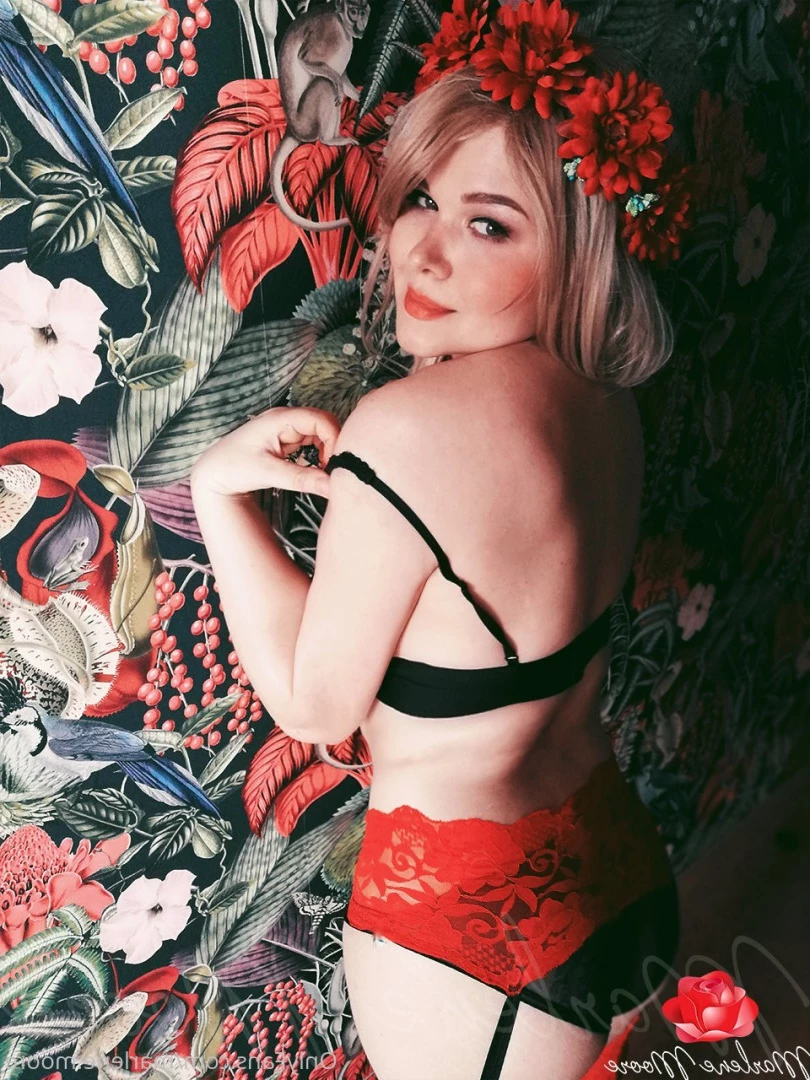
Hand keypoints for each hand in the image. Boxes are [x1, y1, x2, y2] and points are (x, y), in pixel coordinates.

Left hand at [190, 406, 340, 498]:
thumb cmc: (233, 467)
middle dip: (332, 446)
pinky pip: (311, 443)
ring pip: (319, 434)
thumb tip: (331, 487)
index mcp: (280, 419)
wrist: (213, 473)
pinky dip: (317, 456)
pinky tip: (312, 471)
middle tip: (330, 471)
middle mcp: (285, 419)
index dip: (333, 440)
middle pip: (324, 424)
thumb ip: (302, 479)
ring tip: (321, 473)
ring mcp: (286, 429)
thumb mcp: (268, 474)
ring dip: (326, 452)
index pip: (321, 419)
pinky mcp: (286, 440)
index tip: (332, 464)